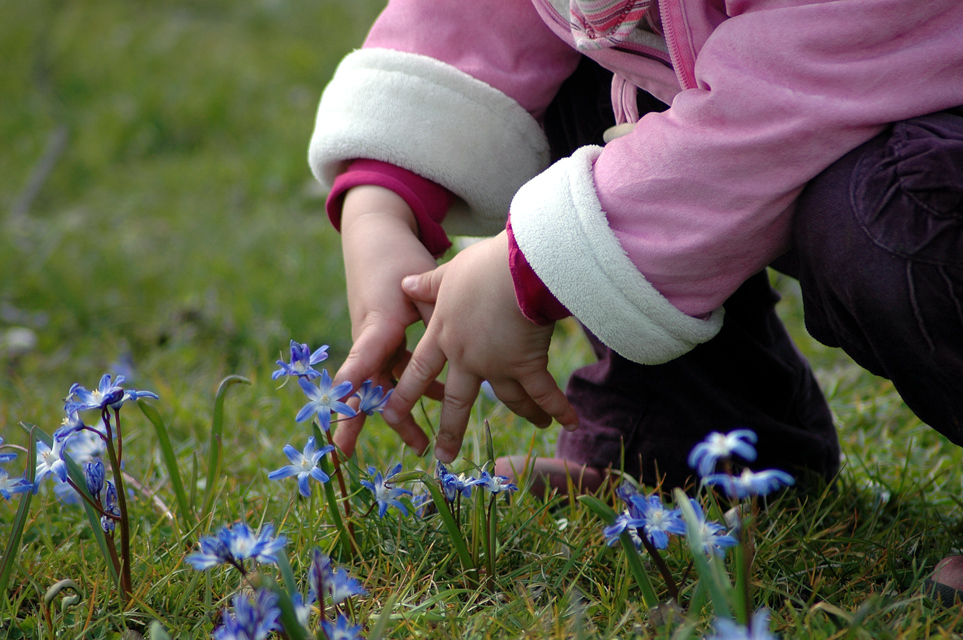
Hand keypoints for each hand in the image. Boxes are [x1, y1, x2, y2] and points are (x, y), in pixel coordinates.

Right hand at [332, 185, 442, 456]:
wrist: (375, 237)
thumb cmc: (397, 258)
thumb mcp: (420, 286)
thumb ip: (437, 315)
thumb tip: (463, 340)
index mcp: (377, 326)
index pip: (359, 365)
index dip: (351, 392)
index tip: (341, 416)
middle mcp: (369, 338)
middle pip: (365, 387)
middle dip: (358, 420)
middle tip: (349, 452)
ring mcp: (374, 340)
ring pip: (384, 383)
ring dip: (400, 412)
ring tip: (421, 443)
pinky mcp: (383, 338)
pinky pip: (395, 369)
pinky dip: (414, 386)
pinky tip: (440, 397)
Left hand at [384, 230, 577, 462]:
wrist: (515, 270)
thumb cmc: (482, 266)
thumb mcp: (448, 274)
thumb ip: (428, 285)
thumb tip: (405, 284)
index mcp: (444, 335)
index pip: (419, 370)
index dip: (405, 395)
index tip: (391, 416)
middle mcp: (467, 357)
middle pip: (457, 400)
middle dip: (450, 431)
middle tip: (443, 458)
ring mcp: (496, 365)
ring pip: (508, 399)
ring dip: (525, 414)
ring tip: (538, 426)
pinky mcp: (526, 364)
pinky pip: (543, 393)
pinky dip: (559, 408)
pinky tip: (571, 422)